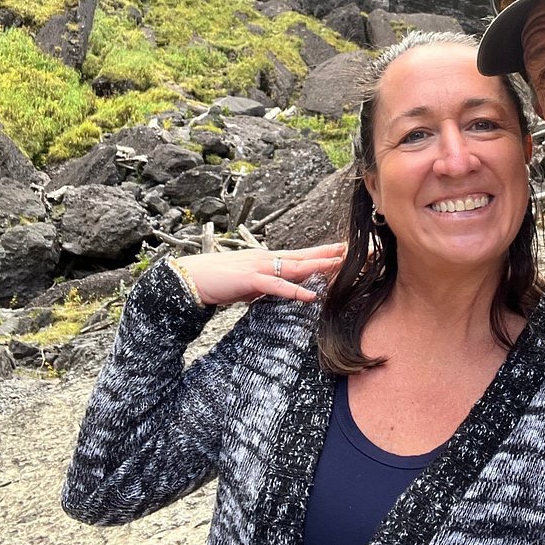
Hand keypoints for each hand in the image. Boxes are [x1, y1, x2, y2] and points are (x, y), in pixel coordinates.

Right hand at [174, 243, 345, 305]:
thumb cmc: (217, 281)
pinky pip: (277, 286)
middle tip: (354, 249)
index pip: (300, 255)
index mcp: (266, 259)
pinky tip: (311, 295)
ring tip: (340, 265)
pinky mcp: (250, 280)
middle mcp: (266, 259)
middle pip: (303, 256)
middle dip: (329, 253)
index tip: (344, 251)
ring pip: (295, 266)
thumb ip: (264, 285)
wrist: (190, 279)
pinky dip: (295, 290)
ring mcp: (259, 267)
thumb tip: (278, 291)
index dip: (322, 253)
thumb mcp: (247, 284)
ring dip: (319, 266)